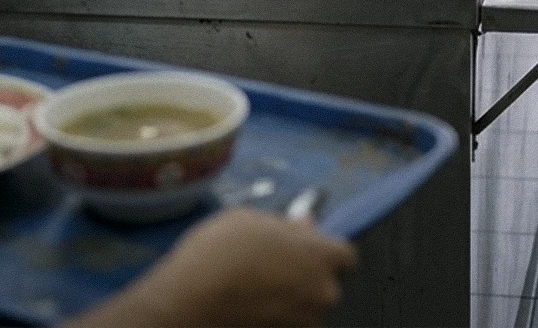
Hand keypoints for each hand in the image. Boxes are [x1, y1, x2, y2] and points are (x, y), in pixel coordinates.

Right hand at [123, 208, 356, 326]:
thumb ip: (286, 225)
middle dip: (307, 279)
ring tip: (256, 293)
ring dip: (291, 302)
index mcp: (321, 254)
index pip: (345, 256)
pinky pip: (288, 325)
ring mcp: (306, 322)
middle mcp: (323, 291)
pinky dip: (276, 320)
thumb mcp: (249, 220)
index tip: (304, 252)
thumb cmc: (220, 251)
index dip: (325, 253)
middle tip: (274, 271)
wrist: (191, 301)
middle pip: (327, 285)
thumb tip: (306, 225)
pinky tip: (251, 310)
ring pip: (307, 309)